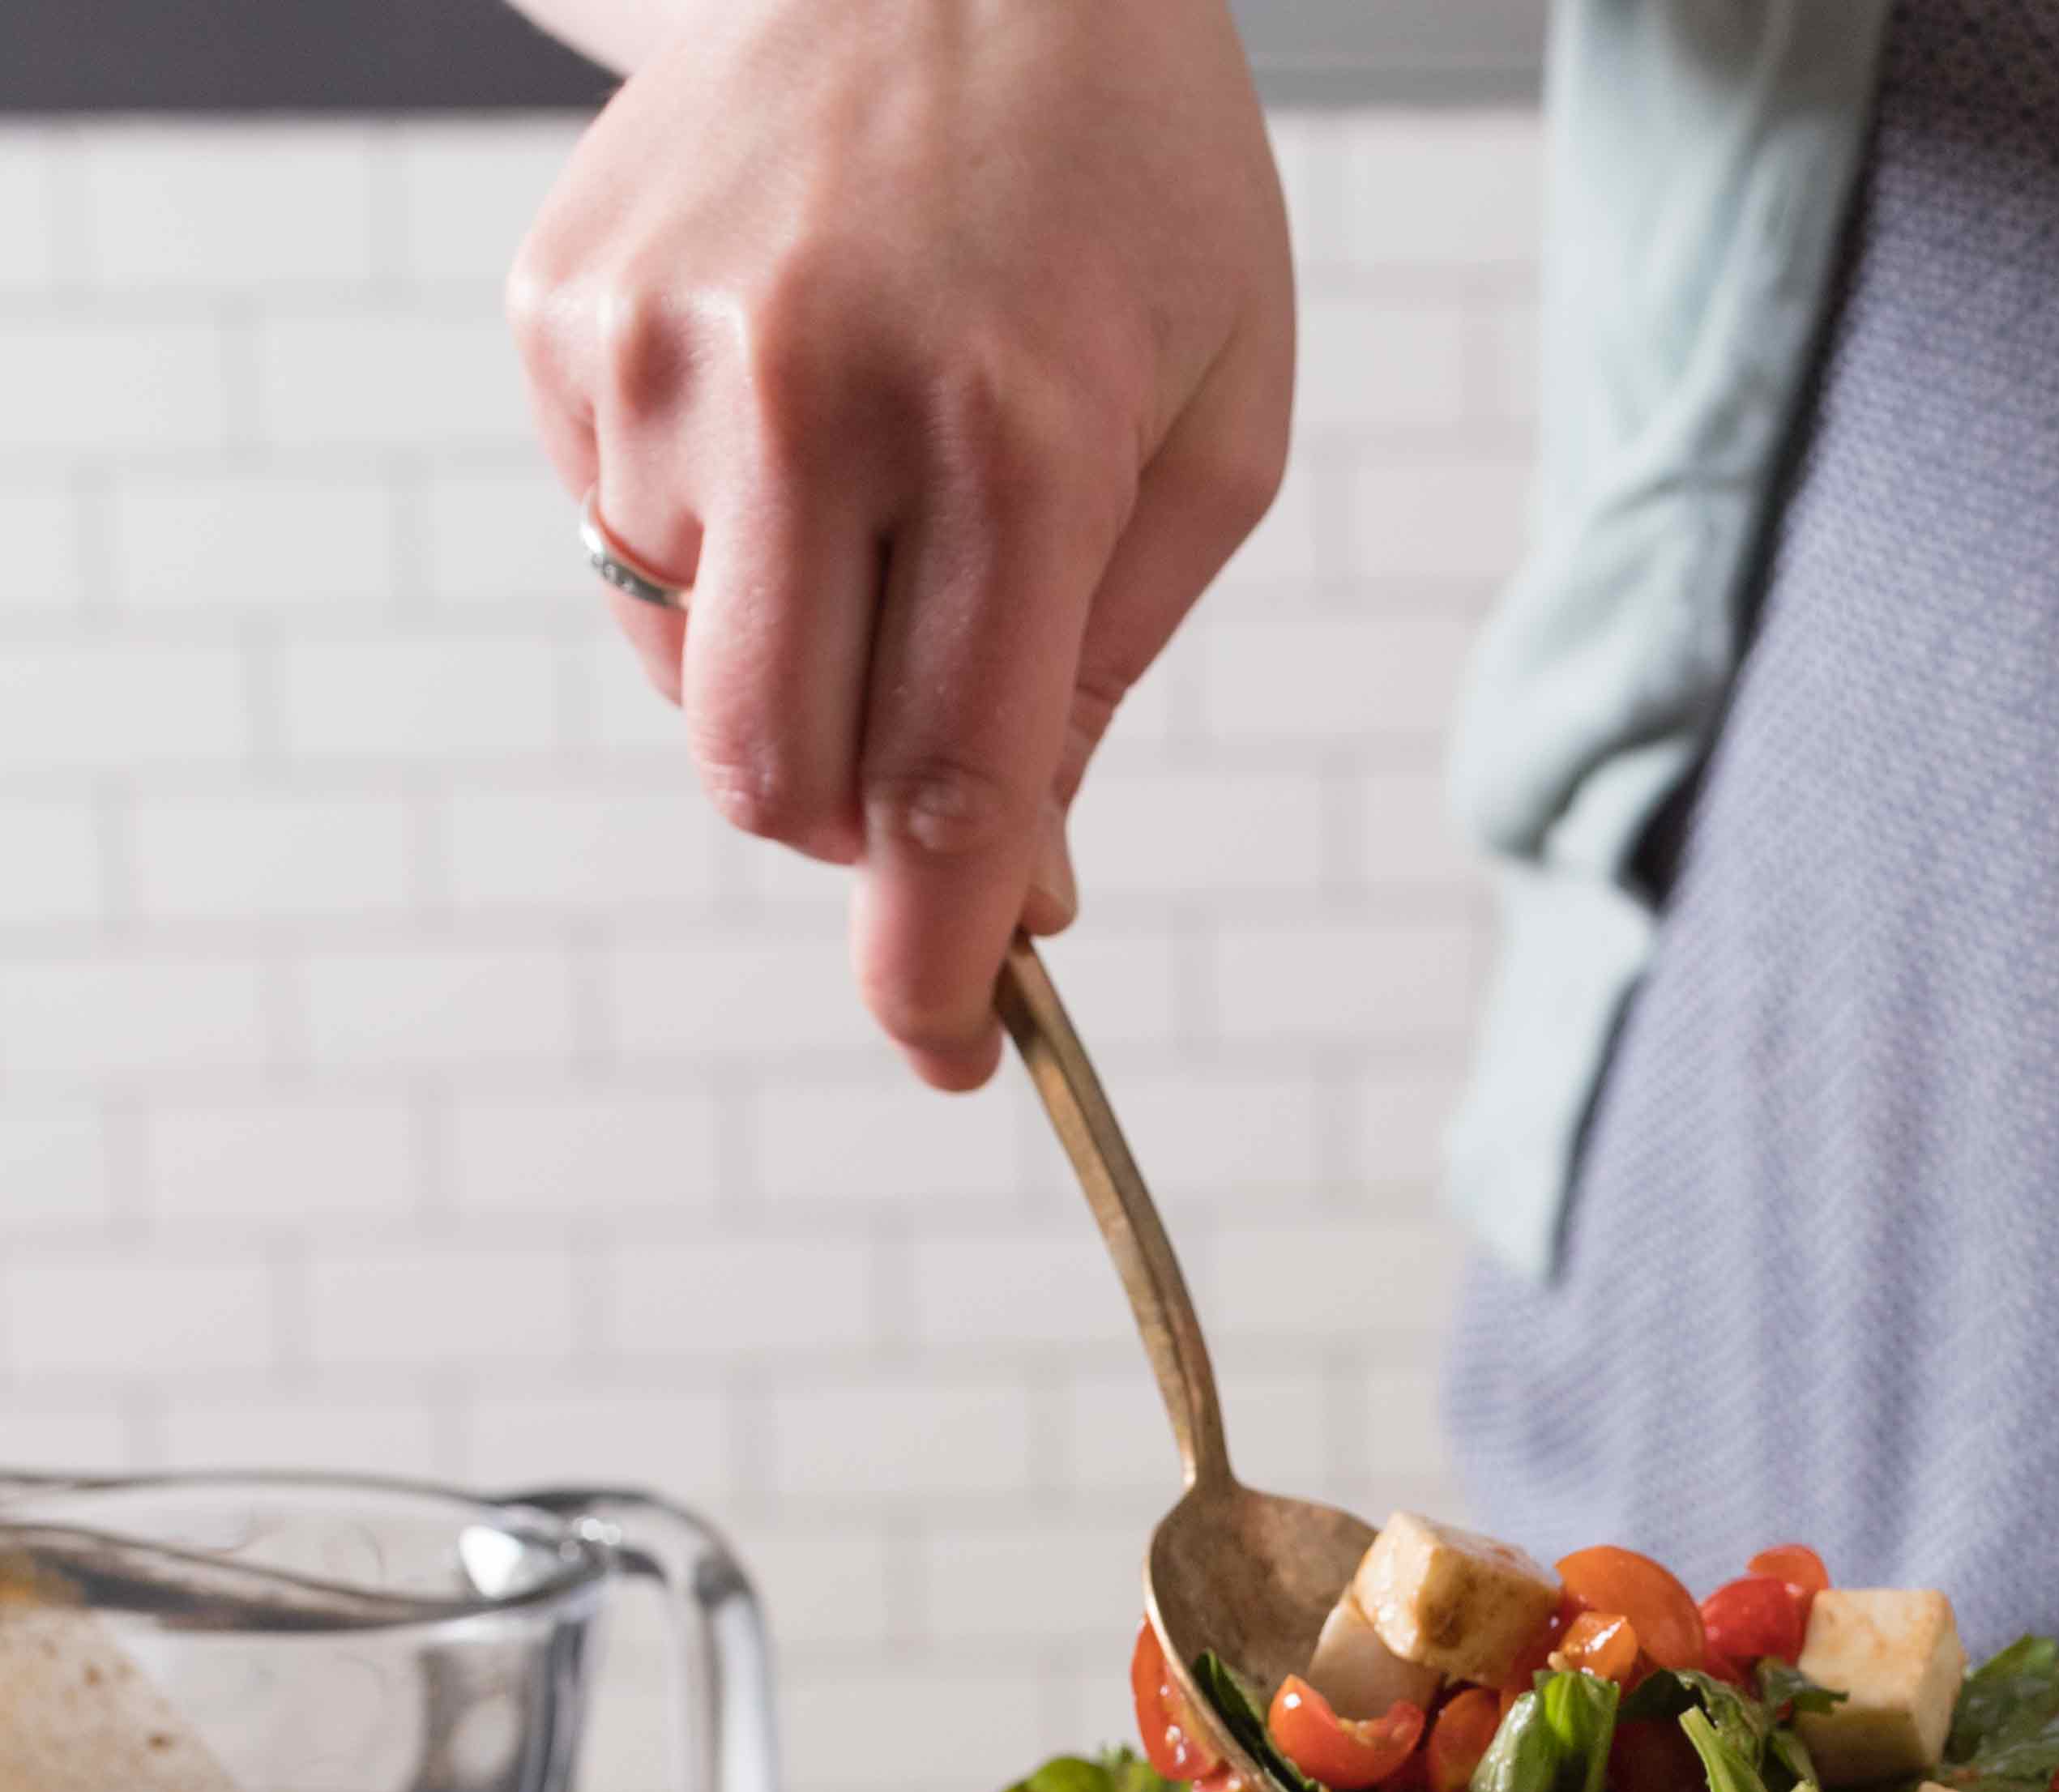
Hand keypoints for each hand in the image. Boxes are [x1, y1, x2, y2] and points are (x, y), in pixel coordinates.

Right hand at [509, 0, 1291, 1083]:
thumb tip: (1013, 891)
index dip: (935, 960)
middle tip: (951, 768)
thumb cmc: (1125, 188)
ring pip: (702, 689)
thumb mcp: (1215, 427)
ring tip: (888, 506)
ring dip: (803, 679)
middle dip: (872, 836)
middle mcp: (810, 395)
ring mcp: (657, 353)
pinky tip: (797, 427)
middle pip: (787, 781)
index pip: (950, 781)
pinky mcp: (560, 320)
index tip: (946, 1055)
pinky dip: (721, 567)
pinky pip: (628, 564)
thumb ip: (1107, 674)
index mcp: (1017, 433)